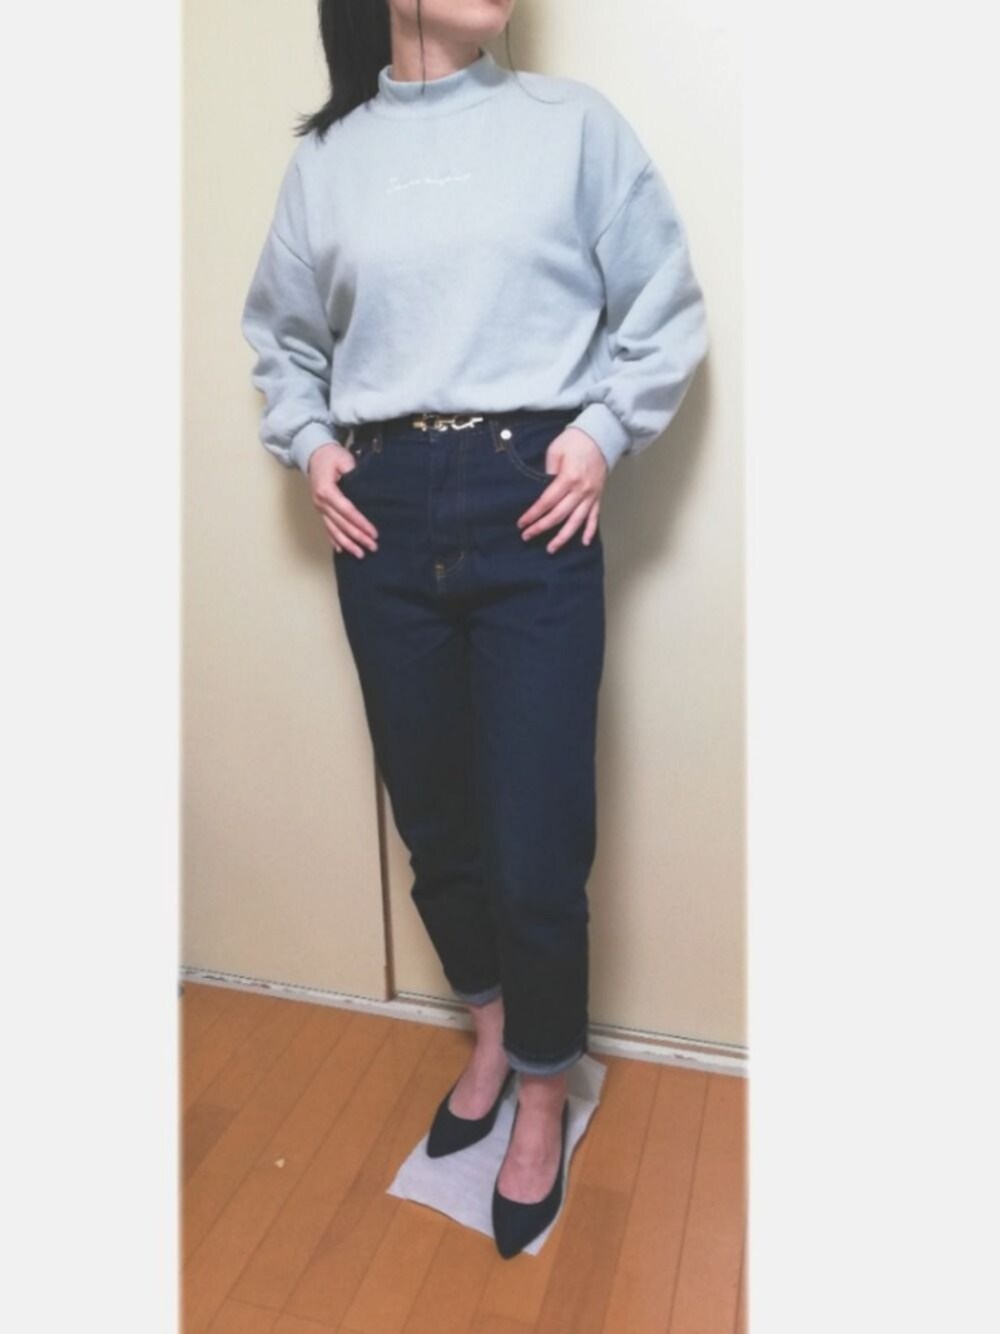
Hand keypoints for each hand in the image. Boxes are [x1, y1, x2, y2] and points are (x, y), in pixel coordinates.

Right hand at [306, 442, 378, 557]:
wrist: (313, 453)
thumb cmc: (330, 455)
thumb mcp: (343, 459)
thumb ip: (353, 474)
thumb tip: (365, 491)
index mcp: (326, 491)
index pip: (347, 511)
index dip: (361, 523)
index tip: (373, 533)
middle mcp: (321, 502)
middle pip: (341, 524)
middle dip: (358, 537)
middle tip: (373, 547)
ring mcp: (319, 508)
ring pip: (333, 530)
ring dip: (347, 544)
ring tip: (360, 554)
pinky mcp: (321, 509)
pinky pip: (327, 527)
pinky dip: (334, 539)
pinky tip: (341, 550)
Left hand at [516, 427, 607, 551]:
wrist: (600, 435)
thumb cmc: (574, 441)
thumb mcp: (555, 451)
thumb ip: (548, 472)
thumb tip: (542, 491)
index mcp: (569, 478)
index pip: (547, 502)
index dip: (533, 514)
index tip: (522, 523)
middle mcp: (581, 490)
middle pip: (559, 515)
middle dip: (541, 528)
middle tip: (527, 537)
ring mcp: (591, 495)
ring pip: (576, 522)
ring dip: (563, 537)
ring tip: (551, 549)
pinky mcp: (598, 496)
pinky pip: (595, 517)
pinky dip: (590, 530)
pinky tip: (585, 543)